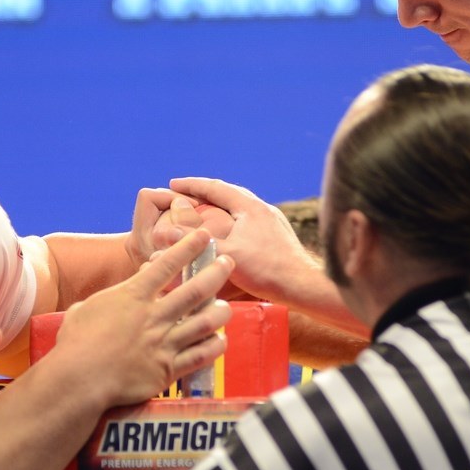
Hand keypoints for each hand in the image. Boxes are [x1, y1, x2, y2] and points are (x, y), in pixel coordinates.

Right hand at [57, 228, 233, 406]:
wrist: (78, 378)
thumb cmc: (75, 343)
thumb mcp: (86, 308)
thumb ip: (109, 297)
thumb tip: (122, 290)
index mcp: (132, 297)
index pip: (166, 266)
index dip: (188, 248)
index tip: (204, 235)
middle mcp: (153, 316)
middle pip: (194, 290)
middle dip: (215, 273)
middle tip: (229, 263)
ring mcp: (163, 343)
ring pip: (204, 322)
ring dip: (219, 312)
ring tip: (226, 307)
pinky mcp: (167, 370)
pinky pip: (200, 356)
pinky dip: (214, 346)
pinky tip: (220, 341)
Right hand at [165, 178, 316, 302]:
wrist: (304, 286)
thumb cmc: (267, 270)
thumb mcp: (226, 254)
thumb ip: (196, 242)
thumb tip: (165, 234)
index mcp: (250, 206)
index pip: (216, 187)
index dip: (192, 184)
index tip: (173, 183)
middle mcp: (263, 209)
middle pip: (229, 194)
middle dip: (206, 193)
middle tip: (185, 195)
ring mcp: (272, 223)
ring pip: (240, 209)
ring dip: (220, 208)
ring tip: (204, 213)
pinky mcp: (277, 237)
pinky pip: (248, 222)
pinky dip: (231, 223)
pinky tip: (227, 236)